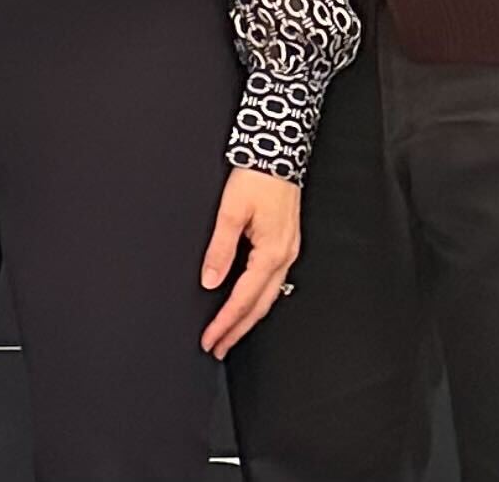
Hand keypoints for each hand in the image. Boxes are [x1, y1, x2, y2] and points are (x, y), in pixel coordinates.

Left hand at [199, 164, 299, 358]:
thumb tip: (210, 281)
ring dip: (247, 316)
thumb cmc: (256, 176)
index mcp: (271, 253)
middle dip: (237, 329)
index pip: (243, 299)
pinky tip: (248, 302)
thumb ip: (220, 249)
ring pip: (268, 296)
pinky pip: (272, 281)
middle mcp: (284, 257)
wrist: (279, 151)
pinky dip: (258, 298)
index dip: (225, 322)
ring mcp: (288, 251)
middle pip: (259, 305)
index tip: (210, 339)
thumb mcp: (231, 211)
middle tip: (217, 347)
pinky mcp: (285, 243)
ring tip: (229, 332)